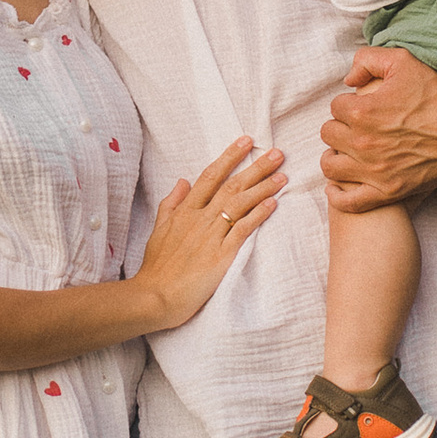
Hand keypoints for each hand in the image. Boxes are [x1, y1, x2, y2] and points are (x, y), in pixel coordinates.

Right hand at [131, 138, 284, 330]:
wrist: (154, 296)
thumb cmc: (156, 267)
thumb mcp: (158, 229)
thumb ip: (171, 203)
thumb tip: (182, 180)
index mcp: (184, 211)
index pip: (210, 176)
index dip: (229, 157)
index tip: (246, 141)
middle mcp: (199, 218)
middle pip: (231, 185)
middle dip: (255, 167)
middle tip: (277, 153)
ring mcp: (210, 236)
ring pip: (239, 204)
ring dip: (262, 188)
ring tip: (282, 176)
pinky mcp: (220, 255)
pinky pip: (242, 229)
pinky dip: (258, 215)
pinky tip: (273, 204)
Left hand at [322, 48, 436, 211]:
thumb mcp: (404, 60)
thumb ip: (367, 59)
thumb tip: (348, 79)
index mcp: (362, 110)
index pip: (335, 106)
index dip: (350, 103)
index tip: (364, 105)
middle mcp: (363, 142)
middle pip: (329, 134)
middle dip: (341, 126)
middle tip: (359, 125)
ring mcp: (375, 171)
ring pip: (330, 165)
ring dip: (337, 155)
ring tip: (350, 149)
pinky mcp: (389, 191)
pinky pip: (348, 202)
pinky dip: (339, 194)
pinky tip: (340, 183)